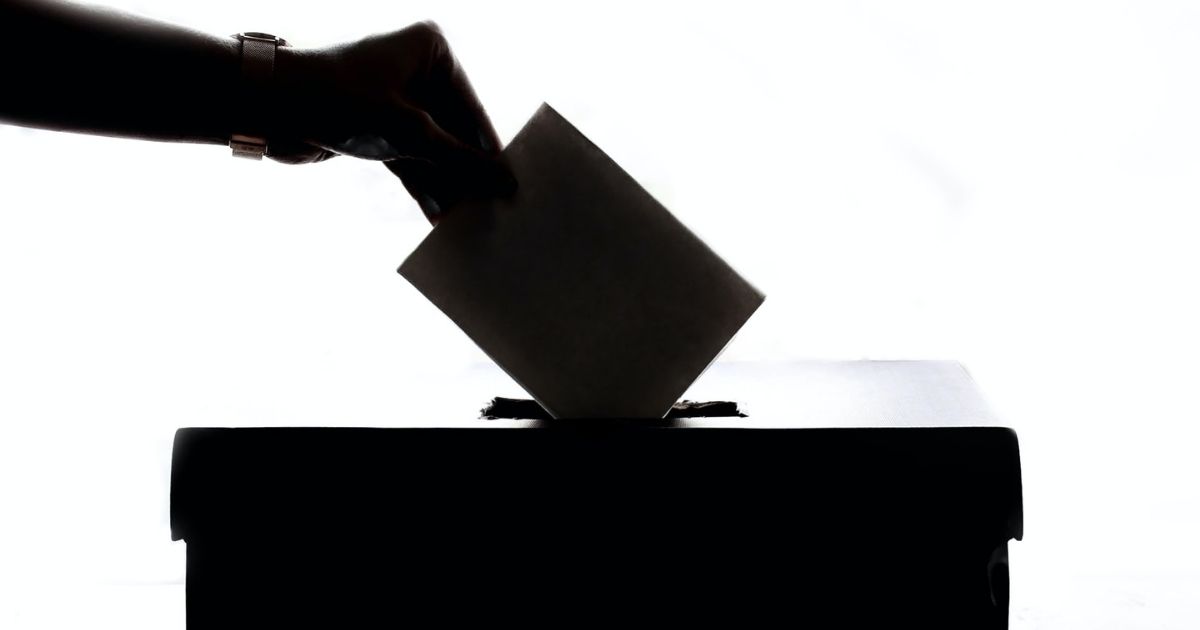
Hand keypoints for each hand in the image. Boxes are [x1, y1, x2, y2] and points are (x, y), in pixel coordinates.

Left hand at [270, 22, 513, 222]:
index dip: (489, 152)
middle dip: (466, 173)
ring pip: (433, 148)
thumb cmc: (338, 100)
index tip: (510, 187)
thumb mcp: (409, 134)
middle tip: (491, 211)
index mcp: (432, 50)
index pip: (473, 108)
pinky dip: (421, 184)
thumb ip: (460, 161)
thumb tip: (505, 183)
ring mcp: (396, 99)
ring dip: (445, 184)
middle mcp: (416, 69)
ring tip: (467, 221)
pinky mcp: (377, 126)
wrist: (266, 105)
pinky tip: (438, 215)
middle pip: (455, 130)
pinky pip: (410, 158)